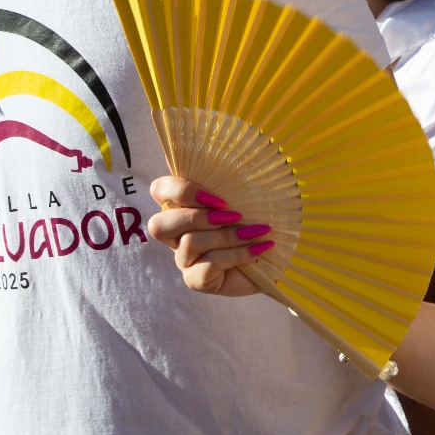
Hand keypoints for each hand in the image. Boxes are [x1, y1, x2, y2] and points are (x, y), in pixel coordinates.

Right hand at [146, 177, 272, 296]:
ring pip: (189, 243)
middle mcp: (177, 233)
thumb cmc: (256, 222)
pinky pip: (207, 266)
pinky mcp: (195, 280)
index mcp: (183, 206)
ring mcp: (184, 259)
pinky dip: (237, 255)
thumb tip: (243, 154)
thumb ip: (232, 181)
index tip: (217, 197)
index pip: (160, 189)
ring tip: (256, 232)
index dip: (181, 190)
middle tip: (232, 215)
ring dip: (228, 235)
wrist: (275, 259)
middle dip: (197, 217)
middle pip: (159, 224)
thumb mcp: (245, 197)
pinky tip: (259, 249)